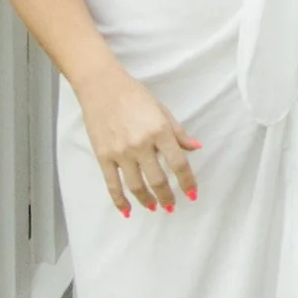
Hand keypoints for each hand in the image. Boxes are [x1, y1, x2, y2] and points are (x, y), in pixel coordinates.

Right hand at [76, 68, 200, 216]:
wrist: (102, 87)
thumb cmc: (134, 96)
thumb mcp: (162, 110)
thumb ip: (178, 132)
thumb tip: (195, 148)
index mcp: (160, 131)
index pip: (178, 163)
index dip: (187, 181)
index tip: (192, 193)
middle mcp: (141, 144)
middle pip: (157, 179)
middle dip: (167, 196)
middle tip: (172, 206)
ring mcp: (121, 152)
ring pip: (136, 185)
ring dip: (147, 200)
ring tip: (154, 207)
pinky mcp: (103, 156)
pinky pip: (112, 185)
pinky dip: (120, 201)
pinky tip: (128, 210)